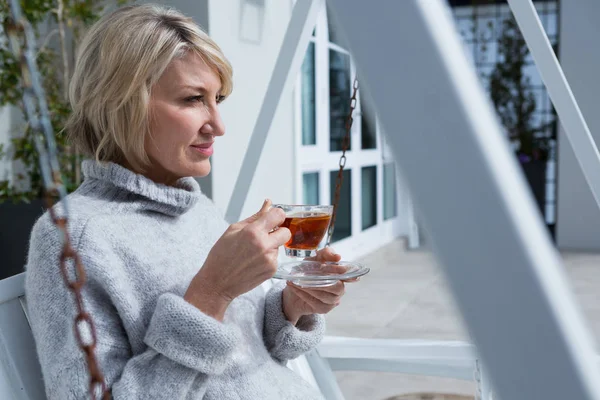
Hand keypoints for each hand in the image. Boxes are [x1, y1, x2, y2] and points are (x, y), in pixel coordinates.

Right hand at [185, 199, 290, 319]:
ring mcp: (269, 259)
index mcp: (253, 232)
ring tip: (253, 252)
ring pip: (280, 245)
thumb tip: (268, 204)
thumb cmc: (221, 255)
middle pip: (286, 231)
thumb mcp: (233, 230)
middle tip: (266, 235)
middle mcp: (264, 245)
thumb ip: (255, 216)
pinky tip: (254, 261)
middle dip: (278, 231)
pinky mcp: (272, 270)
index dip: (277, 215)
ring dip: (271, 246)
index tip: (272, 218)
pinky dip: (268, 258)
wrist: (218, 282)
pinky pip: (276, 258)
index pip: (279, 215)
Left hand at [282, 247, 354, 324]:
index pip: (348, 274)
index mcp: (340, 275)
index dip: (340, 271)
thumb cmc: (308, 272)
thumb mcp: (314, 259)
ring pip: (324, 296)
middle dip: (323, 282)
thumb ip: (325, 254)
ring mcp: (333, 300)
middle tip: (309, 276)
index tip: (327, 267)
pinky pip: (314, 302)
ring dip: (309, 288)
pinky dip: (303, 294)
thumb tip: (337, 256)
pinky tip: (295, 287)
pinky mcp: (324, 309)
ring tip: (297, 281)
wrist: (295, 289)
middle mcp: (340, 289)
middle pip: (338, 288)